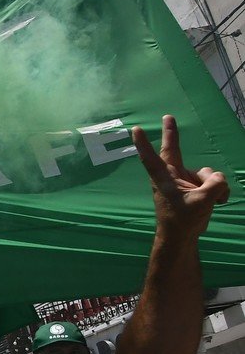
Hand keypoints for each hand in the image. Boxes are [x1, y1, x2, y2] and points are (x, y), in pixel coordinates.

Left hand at [134, 115, 229, 239]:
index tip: (135, 129)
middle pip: (174, 150)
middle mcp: (172, 175)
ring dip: (213, 187)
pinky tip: (217, 202)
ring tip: (209, 202)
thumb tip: (218, 179)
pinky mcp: (195, 186)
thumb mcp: (203, 200)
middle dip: (171, 133)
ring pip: (207, 173)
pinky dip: (218, 192)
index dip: (144, 143)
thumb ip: (214, 183)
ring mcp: (184, 180)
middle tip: (167, 116)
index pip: (151, 157)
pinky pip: (213, 182)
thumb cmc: (183, 220)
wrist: (182, 237)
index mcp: (164, 178)